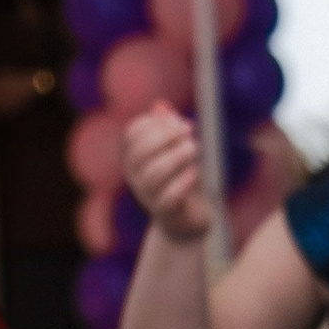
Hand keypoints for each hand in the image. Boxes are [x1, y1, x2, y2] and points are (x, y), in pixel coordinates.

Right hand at [123, 106, 211, 239]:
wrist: (187, 222)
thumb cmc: (182, 182)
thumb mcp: (178, 154)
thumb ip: (170, 132)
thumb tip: (161, 106)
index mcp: (135, 158)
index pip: (132, 134)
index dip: (154, 123)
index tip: (179, 122)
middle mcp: (136, 177)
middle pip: (139, 152)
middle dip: (165, 138)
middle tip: (190, 133)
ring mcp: (148, 196)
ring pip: (153, 174)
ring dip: (176, 157)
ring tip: (195, 149)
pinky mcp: (165, 212)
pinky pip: (168, 198)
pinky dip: (182, 183)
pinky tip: (194, 173)